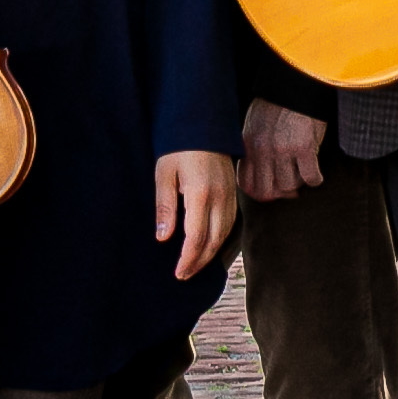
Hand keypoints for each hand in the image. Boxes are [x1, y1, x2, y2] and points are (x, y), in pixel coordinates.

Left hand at [158, 149, 239, 278]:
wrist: (202, 123)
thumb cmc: (178, 147)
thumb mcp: (164, 174)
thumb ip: (165, 207)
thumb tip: (164, 238)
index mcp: (200, 194)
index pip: (196, 237)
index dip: (188, 259)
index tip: (179, 273)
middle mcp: (220, 197)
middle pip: (214, 240)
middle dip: (199, 261)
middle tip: (185, 275)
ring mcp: (230, 194)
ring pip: (225, 233)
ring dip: (211, 253)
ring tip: (195, 265)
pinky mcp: (233, 191)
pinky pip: (231, 222)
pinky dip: (221, 238)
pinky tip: (211, 245)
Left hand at [238, 97, 326, 203]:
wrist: (296, 83)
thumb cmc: (278, 103)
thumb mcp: (255, 124)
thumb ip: (254, 147)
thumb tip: (260, 171)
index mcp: (249, 145)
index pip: (246, 183)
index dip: (259, 193)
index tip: (270, 192)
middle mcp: (263, 150)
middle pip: (266, 191)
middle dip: (278, 194)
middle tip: (290, 190)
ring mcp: (283, 150)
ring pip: (288, 186)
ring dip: (297, 184)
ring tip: (302, 174)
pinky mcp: (304, 148)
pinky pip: (310, 178)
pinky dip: (315, 180)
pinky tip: (316, 174)